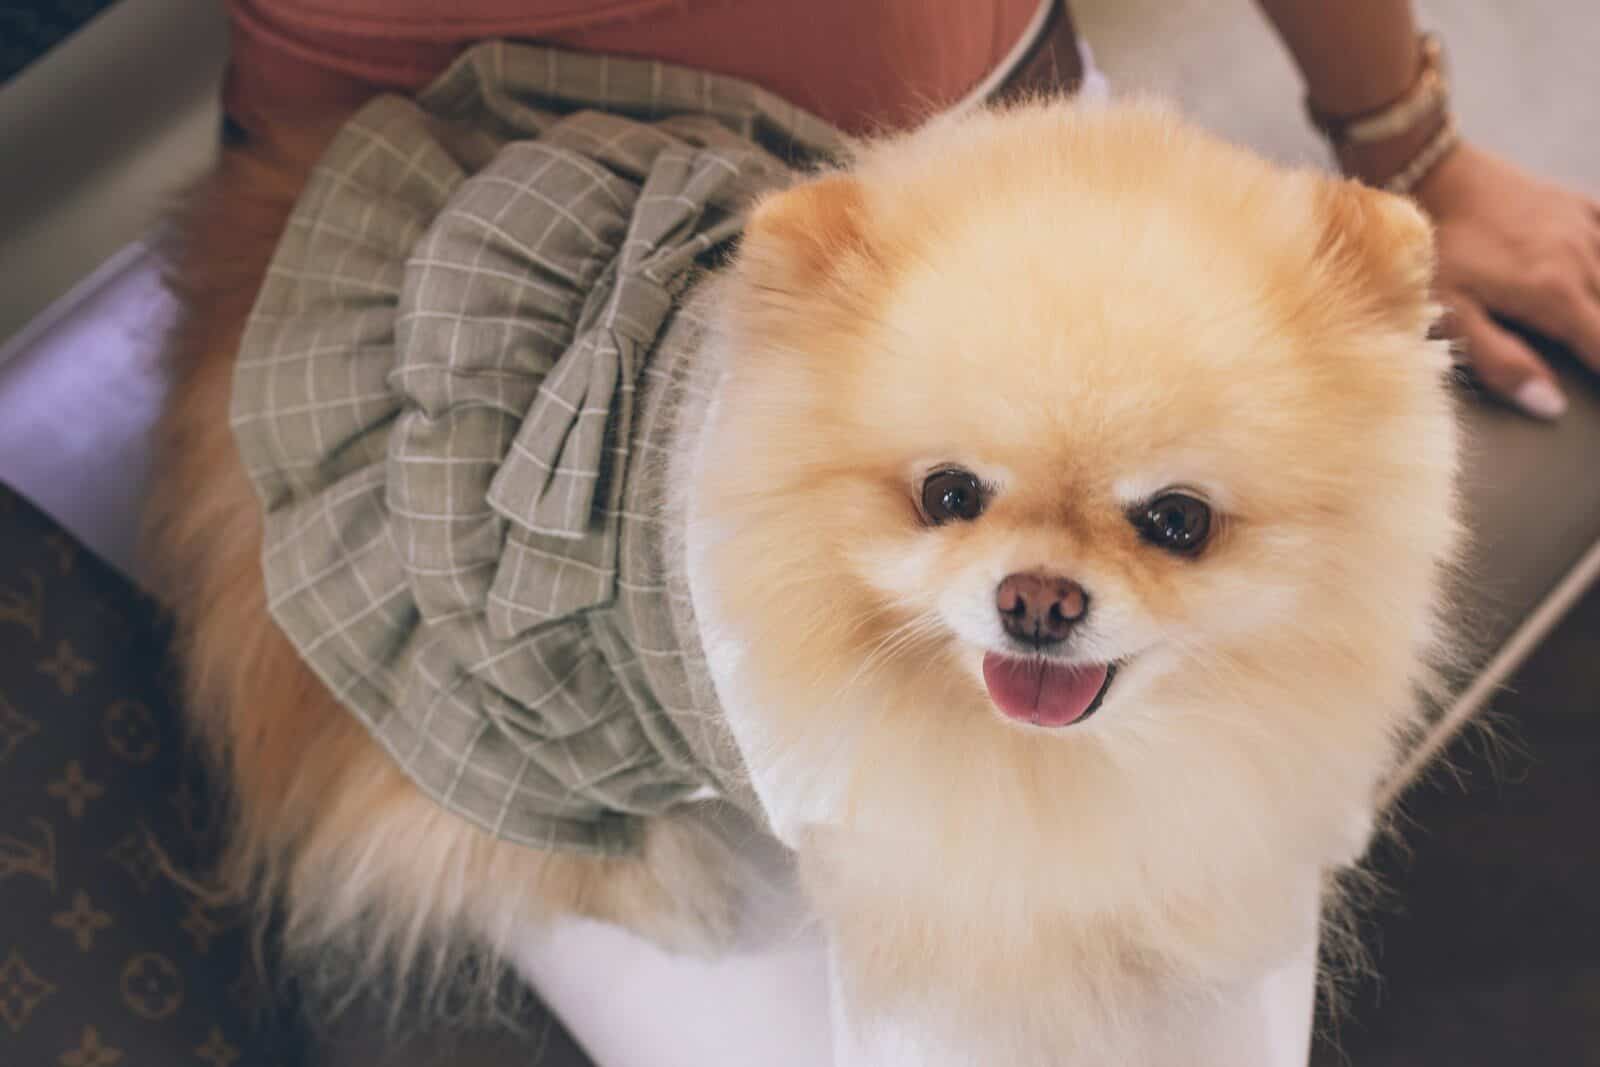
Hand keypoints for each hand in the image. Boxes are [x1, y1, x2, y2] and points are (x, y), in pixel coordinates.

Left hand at [1411, 140, 1599, 419]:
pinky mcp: (1576, 205)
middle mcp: (1583, 260)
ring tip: (1594, 324)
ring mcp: (1583, 228)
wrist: (1430, 173)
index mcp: (1555, 295)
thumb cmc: (1432, 252)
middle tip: (1594, 360)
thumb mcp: (1452, 315)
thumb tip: (1549, 406)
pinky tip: (1599, 266)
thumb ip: (1500, 361)